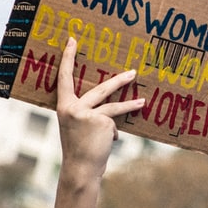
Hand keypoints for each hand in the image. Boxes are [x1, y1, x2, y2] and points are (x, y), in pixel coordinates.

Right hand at [56, 38, 143, 182]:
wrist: (80, 168)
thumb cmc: (78, 148)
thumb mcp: (76, 127)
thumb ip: (86, 113)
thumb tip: (109, 114)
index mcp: (63, 106)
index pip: (64, 78)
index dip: (68, 58)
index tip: (72, 40)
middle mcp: (72, 108)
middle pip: (100, 89)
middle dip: (118, 81)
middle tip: (133, 72)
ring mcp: (87, 114)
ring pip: (112, 104)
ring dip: (130, 104)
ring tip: (143, 101)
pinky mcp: (101, 122)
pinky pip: (113, 123)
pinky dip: (112, 133)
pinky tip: (107, 142)